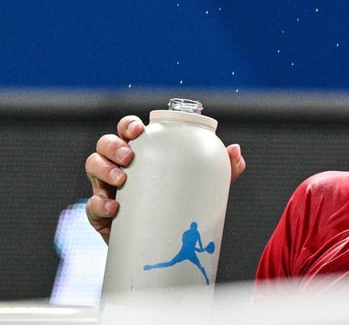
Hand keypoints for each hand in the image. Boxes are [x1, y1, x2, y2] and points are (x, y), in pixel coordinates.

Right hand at [84, 115, 245, 242]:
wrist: (167, 244)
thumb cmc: (182, 202)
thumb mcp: (204, 184)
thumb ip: (221, 168)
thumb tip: (235, 151)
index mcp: (142, 152)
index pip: (128, 130)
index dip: (128, 125)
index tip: (138, 131)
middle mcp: (120, 165)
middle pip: (105, 144)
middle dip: (113, 146)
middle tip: (130, 157)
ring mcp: (107, 188)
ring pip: (93, 167)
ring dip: (103, 169)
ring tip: (121, 180)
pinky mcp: (101, 214)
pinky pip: (91, 206)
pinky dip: (98, 204)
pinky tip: (113, 208)